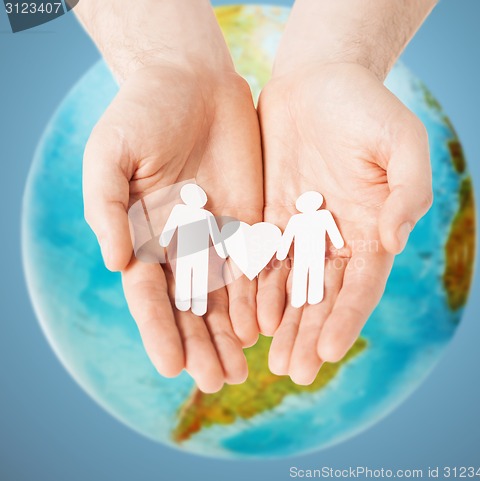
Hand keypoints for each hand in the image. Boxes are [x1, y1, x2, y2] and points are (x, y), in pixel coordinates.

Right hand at [83, 64, 262, 392]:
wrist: (189, 81)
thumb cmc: (141, 112)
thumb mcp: (110, 154)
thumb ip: (108, 207)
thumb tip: (117, 263)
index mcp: (143, 235)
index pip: (150, 295)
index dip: (159, 330)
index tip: (173, 365)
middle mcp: (180, 243)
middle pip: (190, 306)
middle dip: (201, 344)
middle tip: (216, 382)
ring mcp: (217, 234)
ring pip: (225, 295)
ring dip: (232, 334)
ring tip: (243, 370)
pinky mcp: (249, 218)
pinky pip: (257, 263)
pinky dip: (260, 296)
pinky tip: (267, 326)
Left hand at [257, 62, 431, 384]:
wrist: (321, 81)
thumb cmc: (367, 107)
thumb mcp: (402, 142)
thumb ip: (407, 192)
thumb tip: (393, 240)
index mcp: (371, 227)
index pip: (359, 286)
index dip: (344, 319)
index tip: (327, 353)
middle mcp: (335, 236)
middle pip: (322, 296)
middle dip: (308, 333)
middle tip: (293, 371)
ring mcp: (300, 228)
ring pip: (289, 285)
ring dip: (280, 321)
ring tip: (268, 356)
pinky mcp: (268, 214)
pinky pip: (259, 257)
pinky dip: (254, 286)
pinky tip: (245, 314)